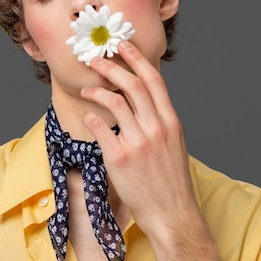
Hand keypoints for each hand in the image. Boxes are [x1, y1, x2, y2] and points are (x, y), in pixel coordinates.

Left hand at [81, 40, 238, 260]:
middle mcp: (156, 128)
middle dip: (113, 66)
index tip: (123, 47)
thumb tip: (143, 106)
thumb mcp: (174, 147)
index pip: (154, 81)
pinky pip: (101, 128)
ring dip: (97, 90)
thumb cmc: (171, 182)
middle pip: (132, 85)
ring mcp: (138, 142)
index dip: (137, 60)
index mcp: (171, 122)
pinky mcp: (119, 158)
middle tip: (97, 58)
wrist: (171, 213)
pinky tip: (88, 115)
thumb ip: (160, 123)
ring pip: (115, 103)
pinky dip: (93, 117)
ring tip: (87, 87)